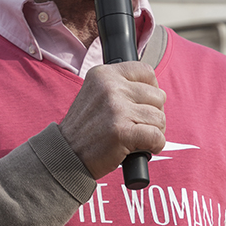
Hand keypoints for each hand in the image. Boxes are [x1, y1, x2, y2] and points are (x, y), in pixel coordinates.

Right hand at [58, 61, 165, 178]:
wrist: (66, 154)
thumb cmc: (86, 128)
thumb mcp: (97, 94)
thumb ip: (121, 87)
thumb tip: (155, 90)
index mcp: (104, 74)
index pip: (147, 72)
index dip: (152, 90)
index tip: (143, 105)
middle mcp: (110, 87)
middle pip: (158, 96)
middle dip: (154, 114)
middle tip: (138, 125)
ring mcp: (117, 109)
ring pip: (159, 118)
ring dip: (155, 131)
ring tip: (137, 138)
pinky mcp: (122, 132)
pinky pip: (157, 136)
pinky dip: (156, 145)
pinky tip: (144, 148)